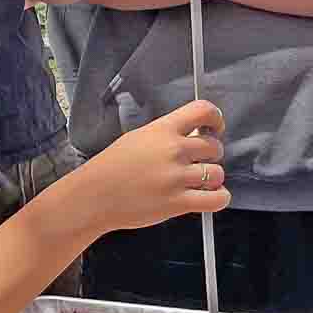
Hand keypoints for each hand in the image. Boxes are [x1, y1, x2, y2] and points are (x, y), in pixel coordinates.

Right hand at [70, 99, 229, 232]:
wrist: (94, 196)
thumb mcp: (138, 137)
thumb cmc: (110, 168)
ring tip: (198, 182)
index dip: (216, 119)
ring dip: (213, 179)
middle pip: (215, 146)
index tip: (215, 127)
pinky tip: (209, 196)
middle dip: (211, 155)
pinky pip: (217, 199)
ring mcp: (177, 177)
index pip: (203, 110)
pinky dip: (219, 198)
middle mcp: (173, 150)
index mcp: (162, 130)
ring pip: (218, 173)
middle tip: (199, 162)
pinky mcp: (178, 202)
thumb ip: (166, 134)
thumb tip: (191, 135)